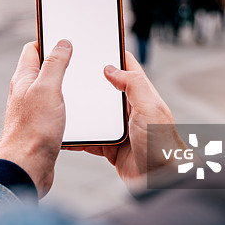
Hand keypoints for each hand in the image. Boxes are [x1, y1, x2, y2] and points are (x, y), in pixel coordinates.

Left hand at [0, 40, 71, 197]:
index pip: (33, 49)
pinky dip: (69, 106)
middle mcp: (26, 93)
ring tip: (84, 84)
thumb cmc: (33, 130)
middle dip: (61, 62)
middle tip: (80, 59)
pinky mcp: (42, 127)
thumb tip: (61, 43)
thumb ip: (55, 64)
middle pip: (43, 69)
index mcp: (24, 79)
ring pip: (51, 91)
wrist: (27, 168)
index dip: (49, 39)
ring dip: (67, 86)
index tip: (66, 35)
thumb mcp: (47, 89)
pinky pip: (56, 110)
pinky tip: (80, 111)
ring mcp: (33, 111)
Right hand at [73, 52, 184, 188]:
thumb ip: (133, 85)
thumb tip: (110, 68)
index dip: (112, 53)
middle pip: (105, 88)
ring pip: (95, 113)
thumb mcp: (150, 108)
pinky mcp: (111, 147)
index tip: (94, 42)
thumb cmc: (162, 145)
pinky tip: (66, 131)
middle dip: (89, 80)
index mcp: (141, 95)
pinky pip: (91, 137)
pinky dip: (79, 135)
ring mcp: (120, 129)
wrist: (161, 182)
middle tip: (69, 69)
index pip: (126, 66)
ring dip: (81, 109)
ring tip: (62, 99)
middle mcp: (130, 109)